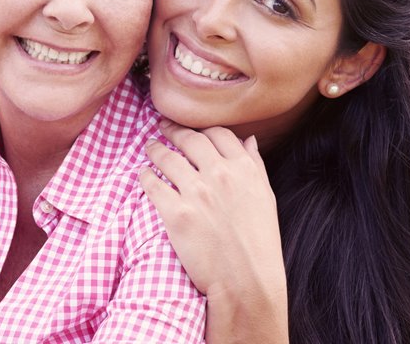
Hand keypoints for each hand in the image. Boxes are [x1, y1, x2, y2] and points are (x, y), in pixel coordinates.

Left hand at [140, 121, 287, 342]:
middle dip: (173, 130)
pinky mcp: (176, 213)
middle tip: (163, 128)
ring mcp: (196, 192)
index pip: (218, 132)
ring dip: (155, 148)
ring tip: (149, 147)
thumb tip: (247, 139)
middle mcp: (220, 174)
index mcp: (243, 168)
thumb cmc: (259, 242)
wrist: (246, 283)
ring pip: (167, 157)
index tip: (191, 127)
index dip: (202, 127)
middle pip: (190, 139)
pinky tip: (143, 174)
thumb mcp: (265, 197)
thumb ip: (255, 164)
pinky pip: (152, 184)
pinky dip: (145, 175)